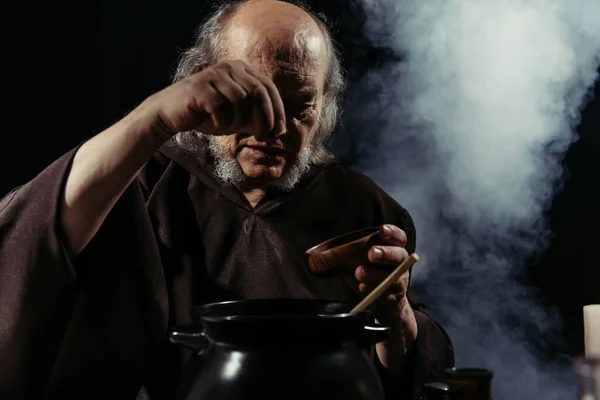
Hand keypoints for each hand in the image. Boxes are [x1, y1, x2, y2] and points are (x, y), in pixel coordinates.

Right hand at [145, 60, 286, 138]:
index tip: (278, 132)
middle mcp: (230, 67)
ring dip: (239, 121)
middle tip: (263, 137)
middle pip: (258, 92)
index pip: (268, 88)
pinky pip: (221, 107)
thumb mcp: (238, 118)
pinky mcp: (200, 86)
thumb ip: (256, 120)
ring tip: (229, 127)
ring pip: (241, 100)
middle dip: (265, 118)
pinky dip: (222, 121)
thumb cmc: (207, 115)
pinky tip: (216, 124)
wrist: (171, 113)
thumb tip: (279, 130)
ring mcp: (214, 74)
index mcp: (242, 70)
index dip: (277, 111)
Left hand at [354, 224, 417, 374]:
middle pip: (399, 256)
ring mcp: (398, 282)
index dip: (393, 233)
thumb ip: (348, 253)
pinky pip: (384, 294)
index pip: (399, 237)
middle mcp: (400, 264)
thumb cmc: (369, 272)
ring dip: (374, 274)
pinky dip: (372, 290)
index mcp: (393, 249)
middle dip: (385, 253)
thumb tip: (313, 255)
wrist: (384, 302)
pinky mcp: (392, 299)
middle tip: (371, 254)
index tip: (382, 230)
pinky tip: (362, 287)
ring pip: (392, 277)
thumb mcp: (359, 260)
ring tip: (359, 272)